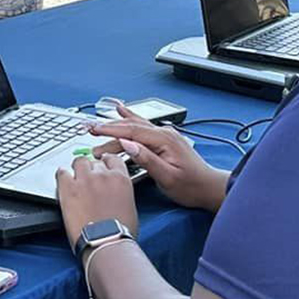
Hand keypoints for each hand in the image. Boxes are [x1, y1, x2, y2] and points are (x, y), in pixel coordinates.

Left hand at [56, 152, 139, 251]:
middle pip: (94, 161)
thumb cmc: (119, 232)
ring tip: (75, 176)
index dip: (106, 162)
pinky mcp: (69, 188)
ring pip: (79, 162)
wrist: (105, 241)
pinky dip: (62, 175)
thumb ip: (122, 193)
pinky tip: (62, 179)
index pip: (113, 159)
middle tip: (88, 178)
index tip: (102, 165)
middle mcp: (103, 175)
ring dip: (77, 168)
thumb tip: (116, 194)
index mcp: (121, 179)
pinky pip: (62, 173)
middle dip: (91, 168)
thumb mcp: (130, 207)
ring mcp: (85, 180)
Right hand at [89, 107, 228, 212]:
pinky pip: (143, 126)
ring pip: (136, 125)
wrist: (209, 188)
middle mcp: (165, 133)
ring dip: (116, 125)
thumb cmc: (191, 186)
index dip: (110, 130)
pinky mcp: (165, 140)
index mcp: (164, 140)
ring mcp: (166, 135)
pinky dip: (129, 119)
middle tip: (89, 129)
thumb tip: (128, 144)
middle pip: (131, 126)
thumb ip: (147, 159)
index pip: (132, 131)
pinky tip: (122, 110)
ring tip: (98, 125)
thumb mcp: (167, 177)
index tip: (94, 130)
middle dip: (109, 127)